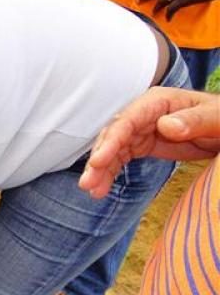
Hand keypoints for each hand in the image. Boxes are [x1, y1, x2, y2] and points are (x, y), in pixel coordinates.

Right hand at [79, 87, 219, 198]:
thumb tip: (164, 126)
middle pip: (113, 136)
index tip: (98, 161)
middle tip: (87, 183)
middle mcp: (143, 115)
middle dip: (99, 159)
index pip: (127, 121)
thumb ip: (193, 120)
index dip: (111, 141)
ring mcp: (141, 130)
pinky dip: (110, 172)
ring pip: (113, 149)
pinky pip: (120, 158)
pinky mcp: (143, 144)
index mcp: (157, 103)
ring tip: (92, 190)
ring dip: (100, 170)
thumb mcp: (216, 118)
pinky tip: (101, 188)